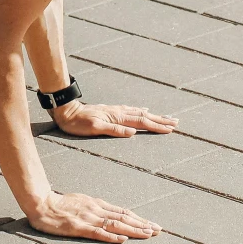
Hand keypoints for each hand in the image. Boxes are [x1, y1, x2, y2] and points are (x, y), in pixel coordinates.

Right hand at [24, 191, 161, 242]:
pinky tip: (122, 240)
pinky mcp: (78, 227)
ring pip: (115, 224)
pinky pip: (97, 232)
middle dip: (142, 224)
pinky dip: (112, 236)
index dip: (139, 219)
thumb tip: (111, 215)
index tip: (153, 225)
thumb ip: (96, 209)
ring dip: (133, 230)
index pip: (123, 212)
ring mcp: (88, 218)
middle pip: (124, 217)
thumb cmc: (60, 204)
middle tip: (159, 231)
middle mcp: (96, 209)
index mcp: (97, 204)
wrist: (41, 203)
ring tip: (148, 235)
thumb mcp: (82, 202)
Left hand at [52, 100, 177, 138]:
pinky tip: (144, 110)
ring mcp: (116, 110)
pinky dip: (141, 111)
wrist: (66, 111)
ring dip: (154, 115)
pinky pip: (132, 110)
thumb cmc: (78, 123)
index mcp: (117, 118)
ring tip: (165, 117)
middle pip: (144, 116)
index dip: (156, 126)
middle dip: (161, 120)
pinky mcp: (111, 111)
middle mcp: (119, 112)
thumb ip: (114, 130)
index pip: (141, 122)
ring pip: (140, 112)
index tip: (170, 129)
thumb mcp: (94, 128)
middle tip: (176, 122)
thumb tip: (133, 133)